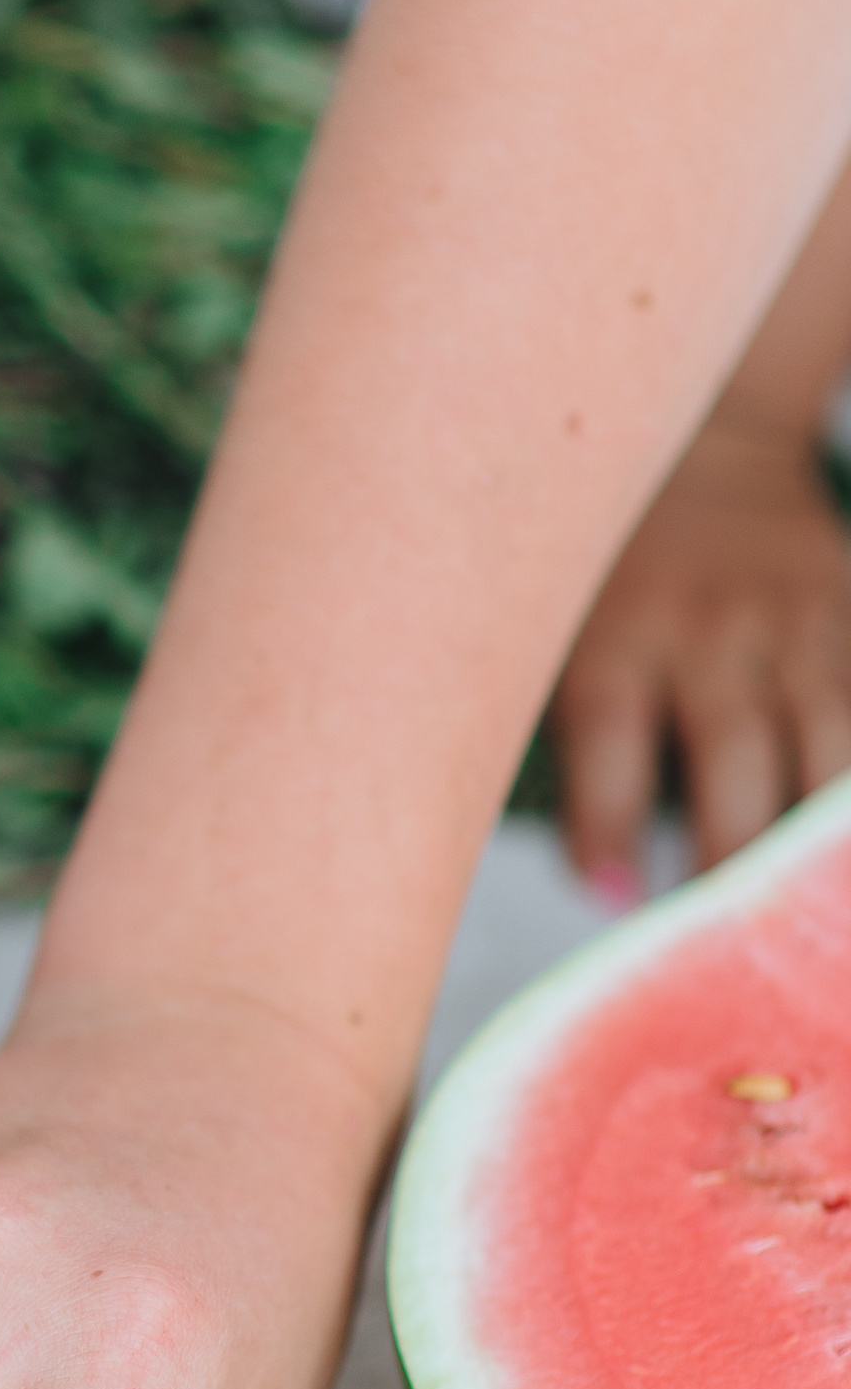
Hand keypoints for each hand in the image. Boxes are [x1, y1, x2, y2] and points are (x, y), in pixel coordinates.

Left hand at [553, 411, 850, 888]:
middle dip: (733, 855)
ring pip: (828, 743)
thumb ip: (578, 743)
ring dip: (819, 838)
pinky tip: (840, 848)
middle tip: (726, 940)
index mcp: (619, 627)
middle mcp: (714, 623)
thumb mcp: (565, 630)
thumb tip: (605, 894)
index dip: (607, 826)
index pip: (608, 736)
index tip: (615, 902)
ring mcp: (801, 621)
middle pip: (733, 754)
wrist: (710, 448)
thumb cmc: (613, 578)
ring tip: (815, 919)